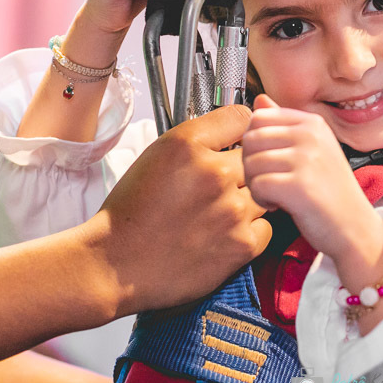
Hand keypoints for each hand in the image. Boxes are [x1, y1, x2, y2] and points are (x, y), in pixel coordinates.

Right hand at [84, 105, 271, 314]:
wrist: (116, 265)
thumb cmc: (132, 212)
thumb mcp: (156, 155)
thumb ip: (199, 139)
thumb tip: (239, 125)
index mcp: (188, 144)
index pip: (242, 117)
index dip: (241, 130)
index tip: (238, 141)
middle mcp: (214, 172)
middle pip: (256, 156)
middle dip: (242, 168)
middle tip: (220, 186)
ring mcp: (232, 209)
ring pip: (264, 191)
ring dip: (248, 199)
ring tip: (218, 212)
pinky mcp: (242, 244)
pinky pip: (266, 226)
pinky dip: (251, 229)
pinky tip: (225, 233)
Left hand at [241, 95, 382, 265]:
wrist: (355, 227)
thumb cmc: (331, 192)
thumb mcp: (312, 150)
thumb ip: (284, 125)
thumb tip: (260, 100)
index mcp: (312, 123)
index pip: (259, 116)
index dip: (254, 142)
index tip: (269, 160)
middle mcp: (311, 135)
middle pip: (251, 138)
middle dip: (250, 163)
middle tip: (268, 181)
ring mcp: (307, 159)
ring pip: (251, 162)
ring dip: (256, 184)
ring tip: (275, 195)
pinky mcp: (300, 185)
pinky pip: (258, 185)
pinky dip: (261, 199)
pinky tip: (278, 205)